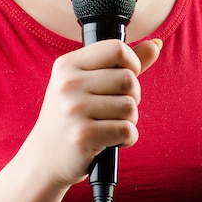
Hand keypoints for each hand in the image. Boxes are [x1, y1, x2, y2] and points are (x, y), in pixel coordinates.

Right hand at [26, 38, 161, 187]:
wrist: (44, 157)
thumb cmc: (71, 116)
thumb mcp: (87, 83)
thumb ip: (122, 64)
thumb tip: (156, 44)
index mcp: (67, 65)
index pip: (116, 48)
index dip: (132, 62)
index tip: (127, 75)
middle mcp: (67, 84)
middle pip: (128, 79)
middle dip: (132, 96)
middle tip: (115, 108)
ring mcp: (73, 110)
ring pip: (130, 106)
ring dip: (129, 119)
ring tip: (109, 124)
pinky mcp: (83, 136)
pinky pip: (127, 130)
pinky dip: (127, 138)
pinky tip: (110, 140)